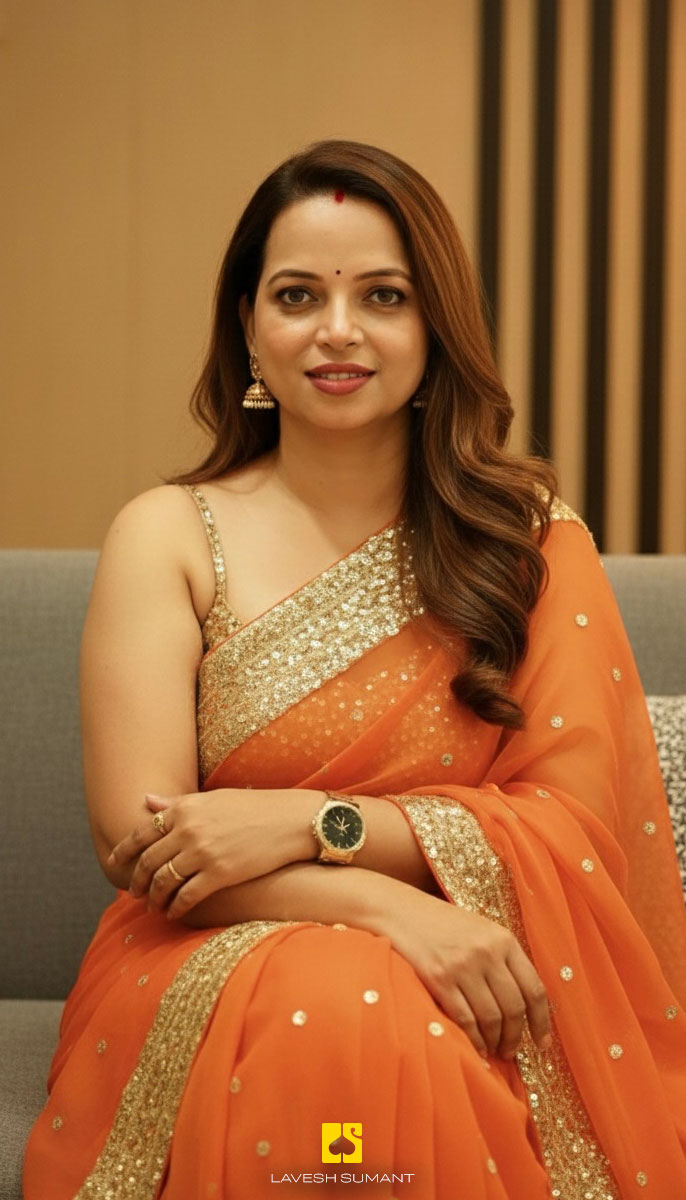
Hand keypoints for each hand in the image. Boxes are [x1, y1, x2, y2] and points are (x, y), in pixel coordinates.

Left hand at [107, 788, 317, 919]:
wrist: (289, 820)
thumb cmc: (252, 807)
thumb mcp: (212, 799)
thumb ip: (177, 803)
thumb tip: (146, 800)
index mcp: (184, 809)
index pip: (141, 833)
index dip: (123, 852)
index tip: (113, 864)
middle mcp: (188, 830)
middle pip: (148, 861)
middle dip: (137, 881)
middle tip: (133, 892)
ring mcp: (203, 853)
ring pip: (164, 882)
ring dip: (154, 898)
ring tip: (153, 906)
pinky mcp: (220, 874)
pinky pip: (187, 896)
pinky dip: (176, 908)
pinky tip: (174, 913)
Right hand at [382, 890, 550, 1060]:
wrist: (399, 910)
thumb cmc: (441, 924)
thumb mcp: (480, 931)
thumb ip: (502, 960)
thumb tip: (524, 1006)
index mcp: (503, 939)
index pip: (534, 988)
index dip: (542, 1021)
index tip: (542, 1043)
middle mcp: (487, 952)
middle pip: (514, 1008)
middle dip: (515, 1037)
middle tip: (511, 1051)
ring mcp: (463, 965)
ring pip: (491, 1018)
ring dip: (495, 1042)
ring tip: (493, 1051)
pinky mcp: (439, 978)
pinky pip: (465, 1019)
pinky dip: (473, 1040)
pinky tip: (475, 1048)